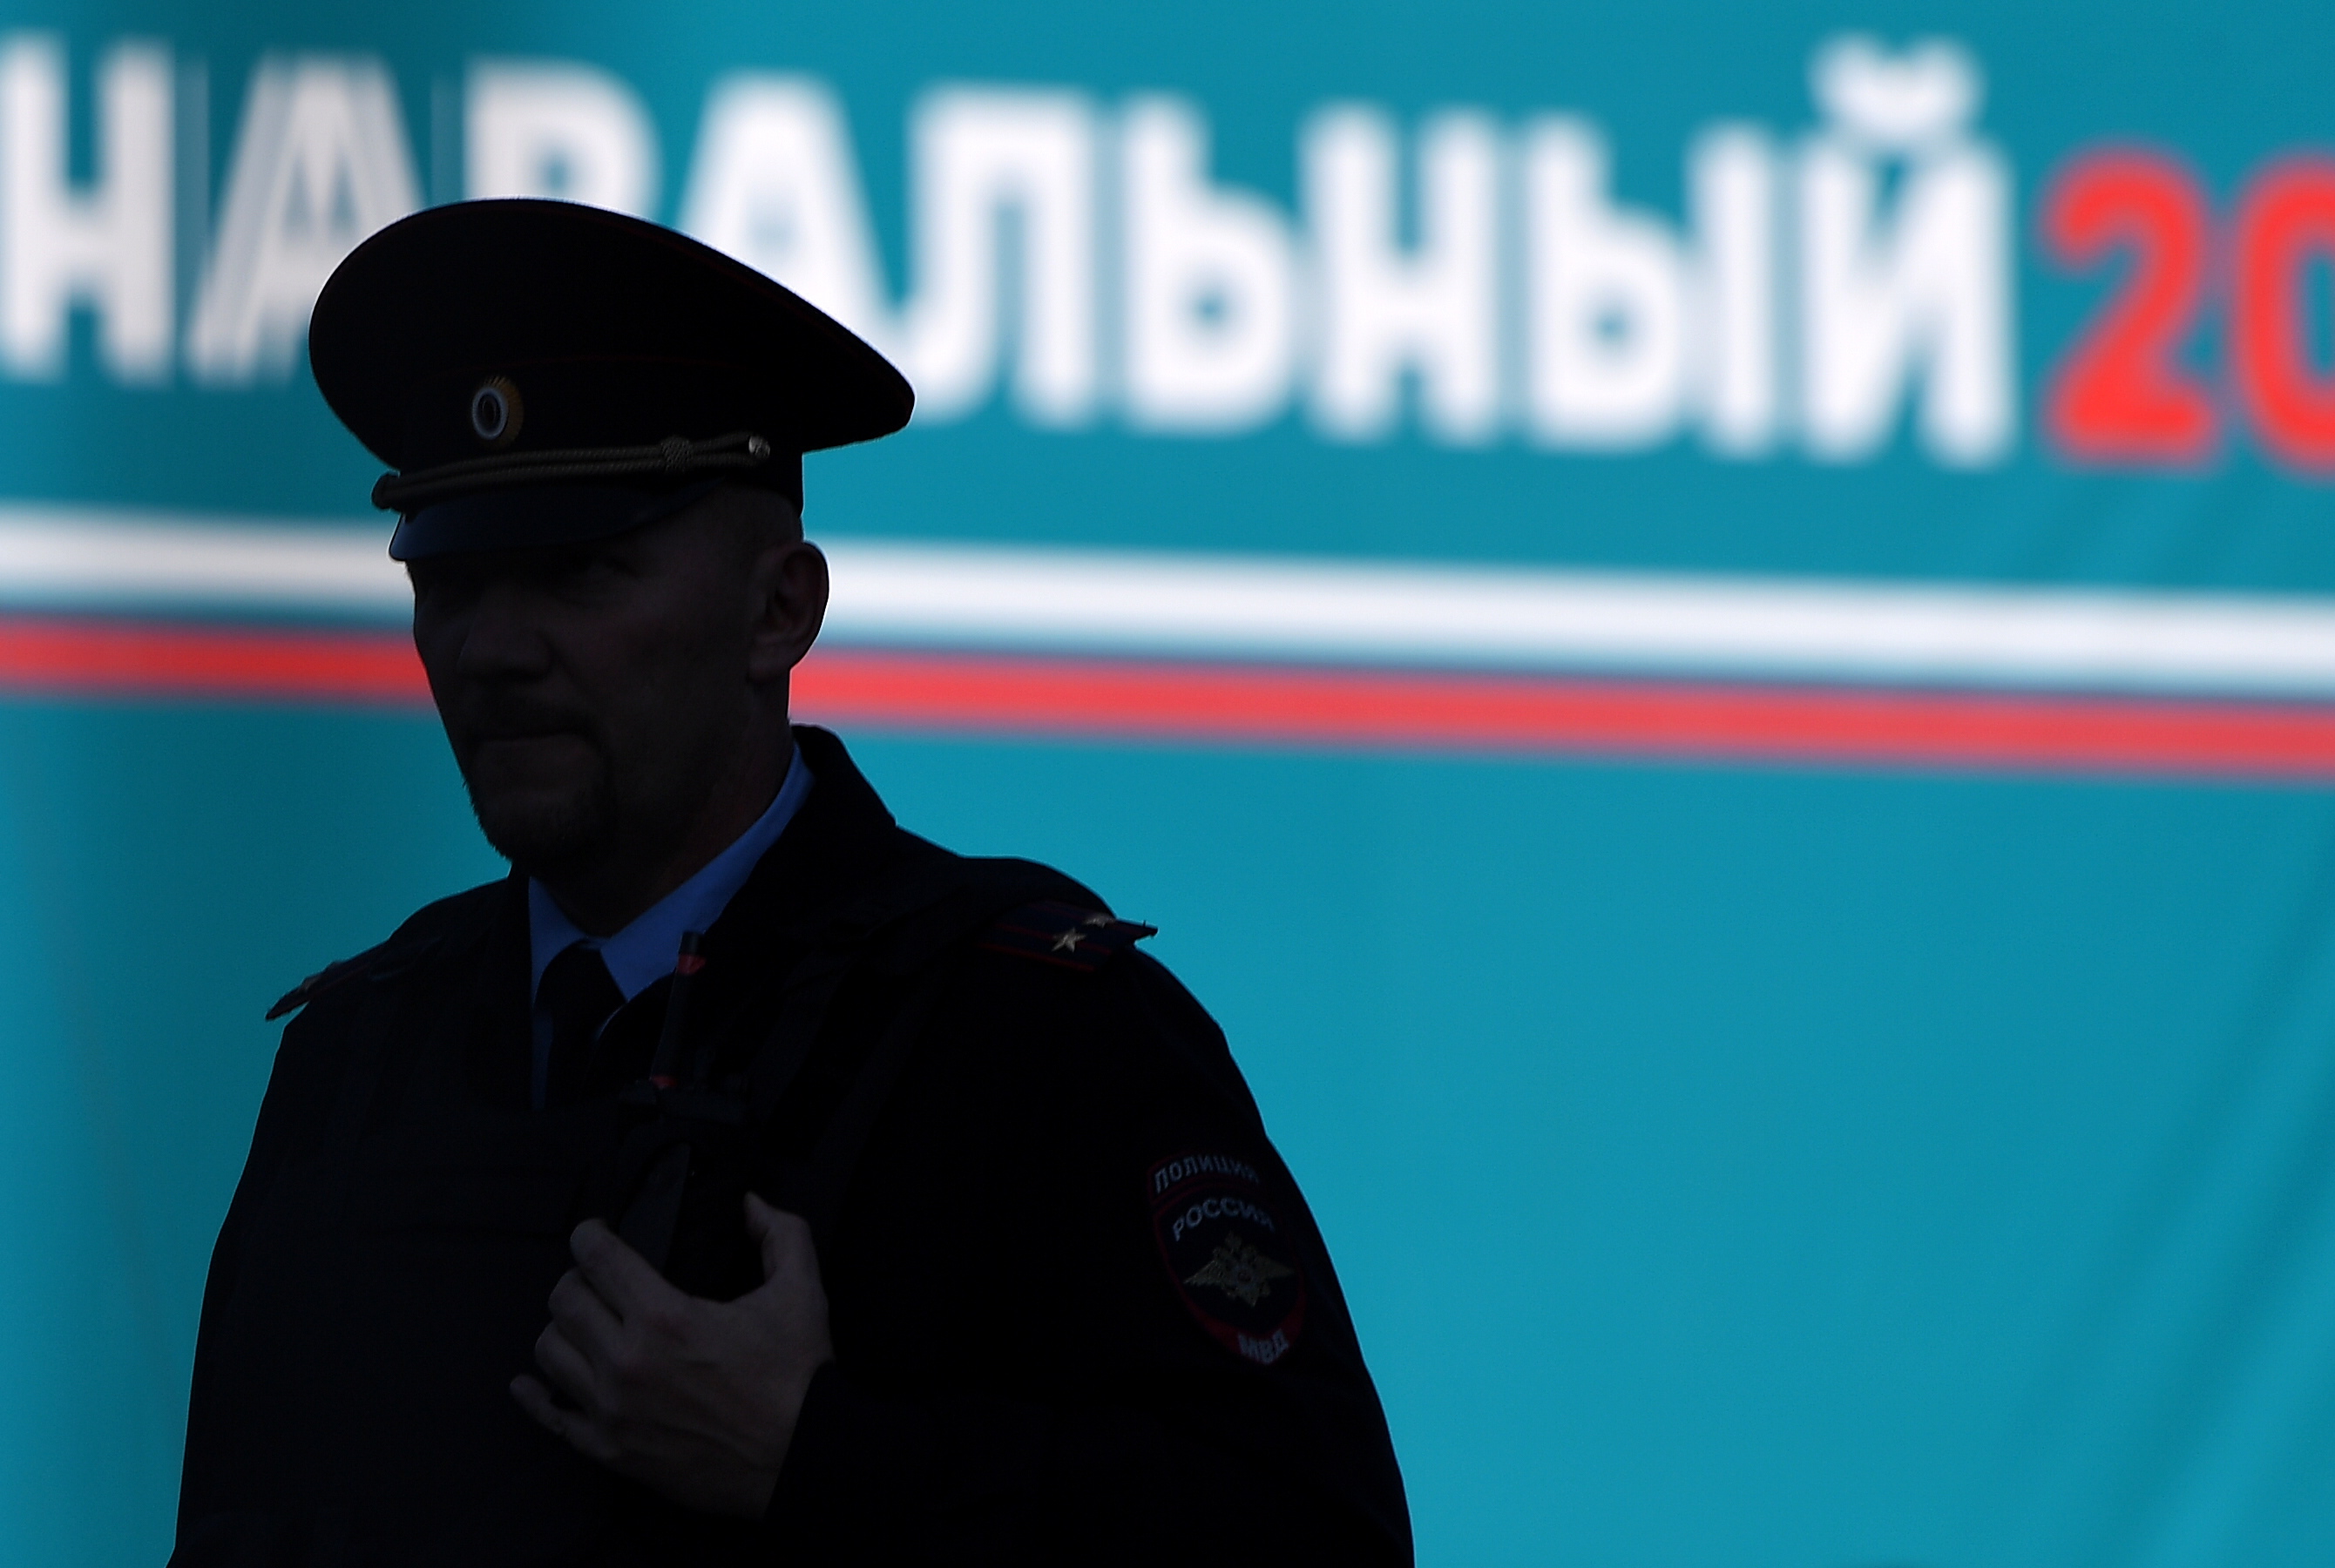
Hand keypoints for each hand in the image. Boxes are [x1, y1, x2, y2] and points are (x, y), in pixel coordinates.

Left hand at [512, 1193, 834, 1517]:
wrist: (799, 1460)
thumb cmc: (797, 1378)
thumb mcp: (802, 1290)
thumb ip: (780, 1233)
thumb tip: (750, 1203)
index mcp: (667, 1317)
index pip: (598, 1258)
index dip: (589, 1236)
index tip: (592, 1234)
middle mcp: (628, 1361)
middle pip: (564, 1300)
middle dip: (577, 1279)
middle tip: (597, 1280)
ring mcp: (613, 1409)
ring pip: (550, 1350)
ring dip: (564, 1330)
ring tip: (585, 1326)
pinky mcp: (610, 1449)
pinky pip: (550, 1416)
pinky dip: (535, 1395)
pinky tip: (530, 1382)